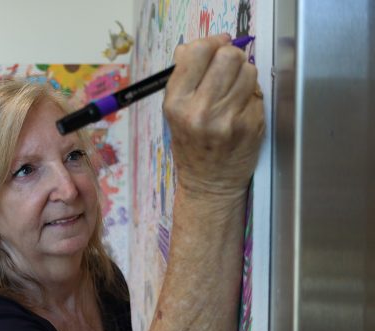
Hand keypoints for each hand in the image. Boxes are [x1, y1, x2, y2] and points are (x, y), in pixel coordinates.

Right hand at [163, 33, 264, 199]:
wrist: (208, 184)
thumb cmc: (191, 146)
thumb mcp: (174, 111)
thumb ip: (183, 76)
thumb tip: (194, 46)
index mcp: (176, 103)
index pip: (198, 51)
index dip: (212, 44)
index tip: (217, 47)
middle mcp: (200, 110)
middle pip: (229, 57)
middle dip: (231, 59)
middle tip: (228, 71)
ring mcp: (227, 119)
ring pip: (249, 71)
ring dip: (244, 76)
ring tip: (234, 92)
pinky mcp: (250, 125)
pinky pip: (257, 93)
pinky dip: (251, 97)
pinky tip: (241, 111)